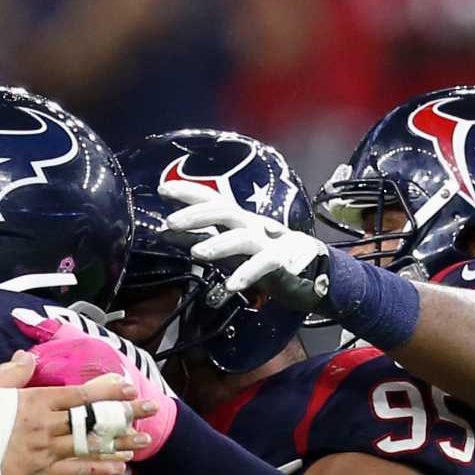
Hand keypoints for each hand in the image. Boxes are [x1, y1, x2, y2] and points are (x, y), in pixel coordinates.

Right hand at [14, 314, 177, 458]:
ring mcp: (45, 456)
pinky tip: (115, 473)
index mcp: (35, 403)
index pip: (80, 395)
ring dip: (118, 446)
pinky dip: (97, 473)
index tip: (130, 387)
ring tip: (142, 444)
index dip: (107, 390)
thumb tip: (27, 356)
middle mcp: (46, 428)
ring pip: (90, 449)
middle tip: (152, 412)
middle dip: (125, 416)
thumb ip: (11, 374)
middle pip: (93, 421)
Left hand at [161, 179, 330, 311]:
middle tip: (171, 222)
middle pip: (224, 212)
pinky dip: (247, 275)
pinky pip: (263, 266)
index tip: (162, 188)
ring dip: (219, 244)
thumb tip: (164, 231)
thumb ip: (200, 236)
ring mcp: (267, 242)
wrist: (311, 267)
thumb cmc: (264, 254)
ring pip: (241, 238)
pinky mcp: (281, 262)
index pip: (212, 199)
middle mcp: (251, 225)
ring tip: (197, 253)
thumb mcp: (229, 246)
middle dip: (197, 215)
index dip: (189, 192)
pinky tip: (230, 286)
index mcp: (238, 219)